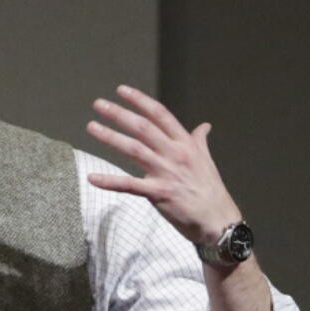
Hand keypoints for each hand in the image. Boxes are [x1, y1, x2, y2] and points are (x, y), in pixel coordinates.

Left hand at [86, 85, 240, 244]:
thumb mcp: (206, 160)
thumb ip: (199, 141)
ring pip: (134, 149)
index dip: (140, 100)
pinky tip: (92, 178)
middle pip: (143, 127)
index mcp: (186, 143)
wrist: (218, 220)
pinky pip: (129, 185)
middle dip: (119, 114)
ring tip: (91, 127)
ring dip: (110, 137)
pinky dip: (109, 181)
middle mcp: (175, 154)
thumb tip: (204, 126)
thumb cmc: (211, 190)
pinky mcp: (158, 193)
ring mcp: (166, 173)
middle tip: (98, 104)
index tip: (121, 90)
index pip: (160, 115)